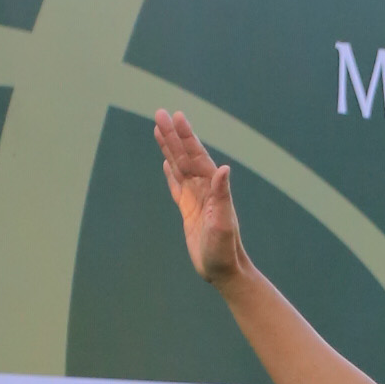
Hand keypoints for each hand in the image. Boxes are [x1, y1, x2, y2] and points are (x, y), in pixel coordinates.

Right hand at [155, 109, 246, 285]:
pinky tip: (166, 163)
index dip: (186, 136)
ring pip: (179, 167)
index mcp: (212, 189)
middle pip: (185, 156)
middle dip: (173, 135)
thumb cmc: (225, 250)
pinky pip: (177, 187)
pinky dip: (171, 173)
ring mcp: (195, 199)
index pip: (196, 156)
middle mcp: (204, 190)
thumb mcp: (223, 223)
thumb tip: (223, 168)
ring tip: (159, 129)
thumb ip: (222, 196)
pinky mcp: (188, 211)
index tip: (176, 116)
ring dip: (169, 149)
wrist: (224, 271)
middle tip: (160, 113)